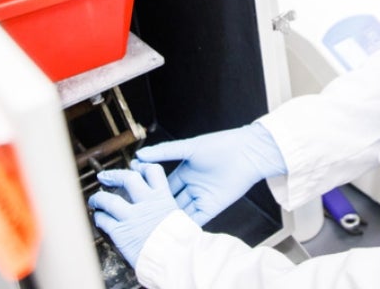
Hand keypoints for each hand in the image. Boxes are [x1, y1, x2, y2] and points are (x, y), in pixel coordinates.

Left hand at [88, 160, 179, 268]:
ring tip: (95, 200)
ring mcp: (131, 216)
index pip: (152, 171)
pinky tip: (98, 218)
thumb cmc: (179, 241)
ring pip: (108, 200)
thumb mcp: (178, 216)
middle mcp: (145, 202)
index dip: (142, 166)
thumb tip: (164, 205)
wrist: (174, 258)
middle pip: (127, 179)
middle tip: (105, 177)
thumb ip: (167, 207)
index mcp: (162, 197)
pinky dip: (99, 218)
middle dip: (113, 175)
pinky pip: (104, 220)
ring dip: (99, 198)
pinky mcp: (120, 232)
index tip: (135, 167)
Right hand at [135, 122, 286, 225]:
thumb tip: (139, 155)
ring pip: (181, 212)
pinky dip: (186, 226)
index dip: (149, 194)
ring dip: (170, 221)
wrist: (246, 152)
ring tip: (153, 232)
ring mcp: (201, 198)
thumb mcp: (188, 148)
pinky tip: (173, 233)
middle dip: (158, 211)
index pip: (163, 186)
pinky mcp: (213, 207)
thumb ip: (164, 152)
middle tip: (140, 222)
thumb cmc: (219, 145)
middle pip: (170, 202)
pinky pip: (197, 219)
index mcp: (185, 172)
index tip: (134, 203)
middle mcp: (191, 187)